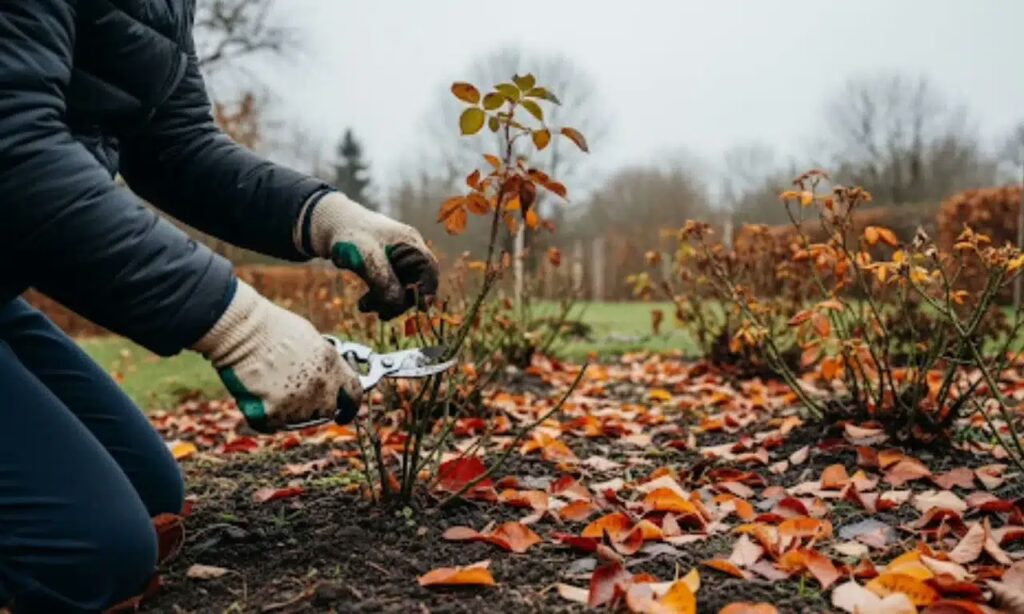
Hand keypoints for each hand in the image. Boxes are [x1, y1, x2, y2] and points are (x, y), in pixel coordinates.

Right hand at [191, 281, 362, 432]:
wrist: (241, 331)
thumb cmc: (271, 328)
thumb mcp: (309, 338)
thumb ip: (324, 362)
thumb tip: (327, 375)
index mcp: (332, 365)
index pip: (354, 394)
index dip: (350, 407)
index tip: (343, 414)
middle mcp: (321, 386)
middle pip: (326, 411)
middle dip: (314, 408)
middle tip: (295, 399)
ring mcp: (299, 402)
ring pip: (298, 419)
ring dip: (288, 411)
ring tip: (270, 387)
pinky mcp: (274, 414)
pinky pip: (272, 425)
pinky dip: (264, 417)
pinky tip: (256, 397)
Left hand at [301, 192, 438, 319]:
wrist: (328, 223)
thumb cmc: (349, 234)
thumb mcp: (367, 257)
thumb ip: (384, 281)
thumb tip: (397, 305)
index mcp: (410, 242)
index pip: (429, 270)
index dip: (427, 291)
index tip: (419, 309)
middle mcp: (408, 250)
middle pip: (415, 282)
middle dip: (399, 301)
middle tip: (381, 314)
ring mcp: (397, 258)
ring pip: (401, 287)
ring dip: (386, 301)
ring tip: (364, 306)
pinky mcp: (384, 265)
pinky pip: (389, 286)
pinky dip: (379, 296)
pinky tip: (364, 303)